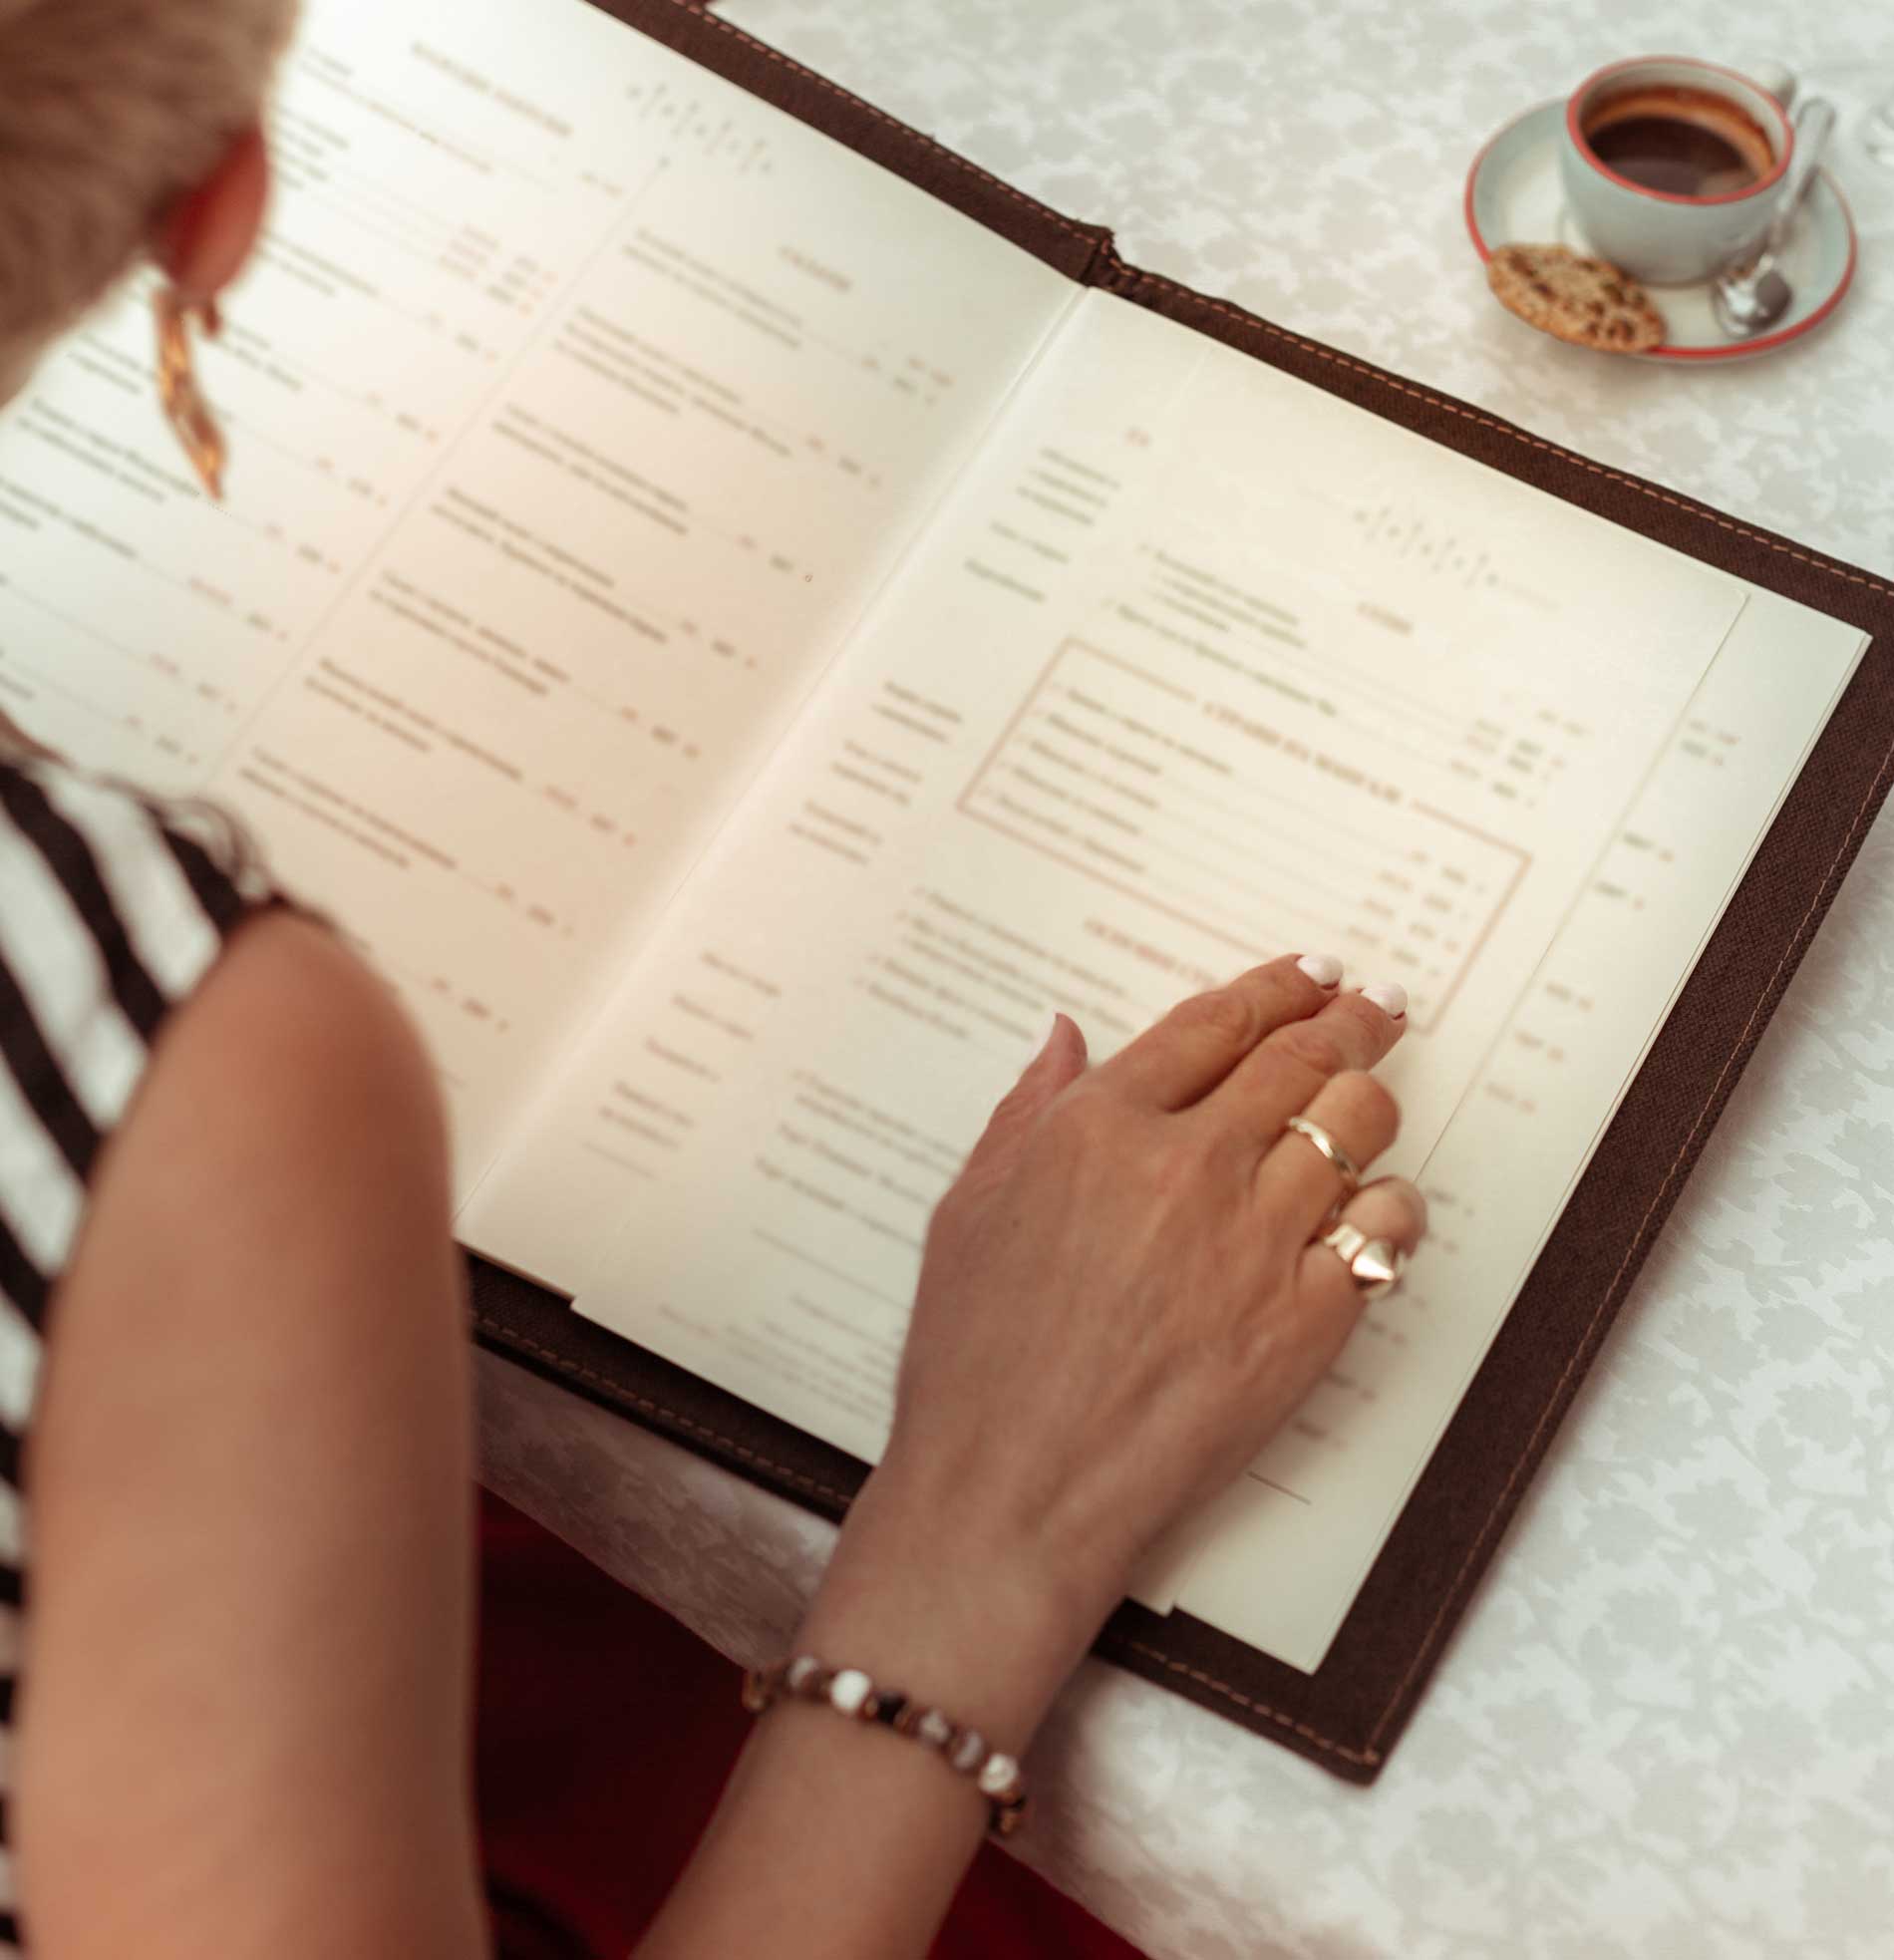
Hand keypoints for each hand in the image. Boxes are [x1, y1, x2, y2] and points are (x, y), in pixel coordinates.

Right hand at [865, 954, 1423, 1656]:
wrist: (1015, 1493)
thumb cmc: (975, 1361)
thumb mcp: (968, 1210)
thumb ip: (1026, 1112)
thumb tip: (1065, 1039)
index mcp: (1100, 1127)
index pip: (1214, 1025)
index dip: (1274, 988)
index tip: (1307, 974)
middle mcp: (1189, 1166)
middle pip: (1301, 1059)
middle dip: (1349, 1019)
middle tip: (1376, 1006)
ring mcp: (1256, 1241)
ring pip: (1356, 1127)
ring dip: (1372, 1098)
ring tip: (1373, 1095)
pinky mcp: (1306, 1320)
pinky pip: (1385, 1232)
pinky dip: (1392, 1208)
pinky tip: (1377, 1208)